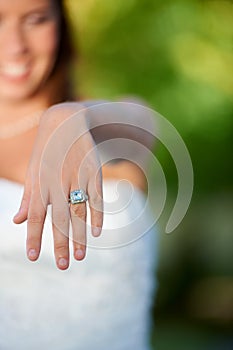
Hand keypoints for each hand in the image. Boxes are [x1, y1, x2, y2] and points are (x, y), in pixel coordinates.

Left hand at [13, 103, 102, 269]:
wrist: (66, 122)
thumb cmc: (47, 152)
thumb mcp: (33, 171)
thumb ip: (28, 197)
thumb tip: (17, 221)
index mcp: (40, 183)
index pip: (36, 215)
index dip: (34, 236)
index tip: (33, 257)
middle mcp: (57, 182)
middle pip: (59, 218)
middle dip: (61, 243)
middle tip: (64, 266)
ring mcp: (77, 177)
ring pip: (79, 211)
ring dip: (80, 235)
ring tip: (80, 257)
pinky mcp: (93, 172)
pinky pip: (96, 196)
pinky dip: (97, 214)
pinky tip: (96, 232)